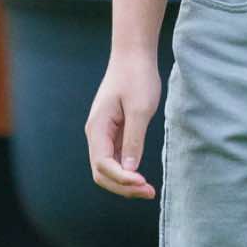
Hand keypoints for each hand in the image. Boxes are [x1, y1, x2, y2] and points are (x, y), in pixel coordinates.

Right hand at [86, 51, 161, 199]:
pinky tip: (142, 176)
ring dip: (125, 182)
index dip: (122, 179)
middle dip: (123, 187)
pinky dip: (127, 170)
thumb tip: (130, 170)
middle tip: (150, 192)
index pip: (103, 165)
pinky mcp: (114, 131)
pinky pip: (116, 158)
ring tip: (148, 189)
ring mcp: (104, 134)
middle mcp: (96, 134)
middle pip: (102, 172)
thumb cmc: (137, 77)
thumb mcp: (140, 108)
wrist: (133, 55)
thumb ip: (134, 140)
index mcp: (97, 128)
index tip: (144, 182)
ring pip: (108, 168)